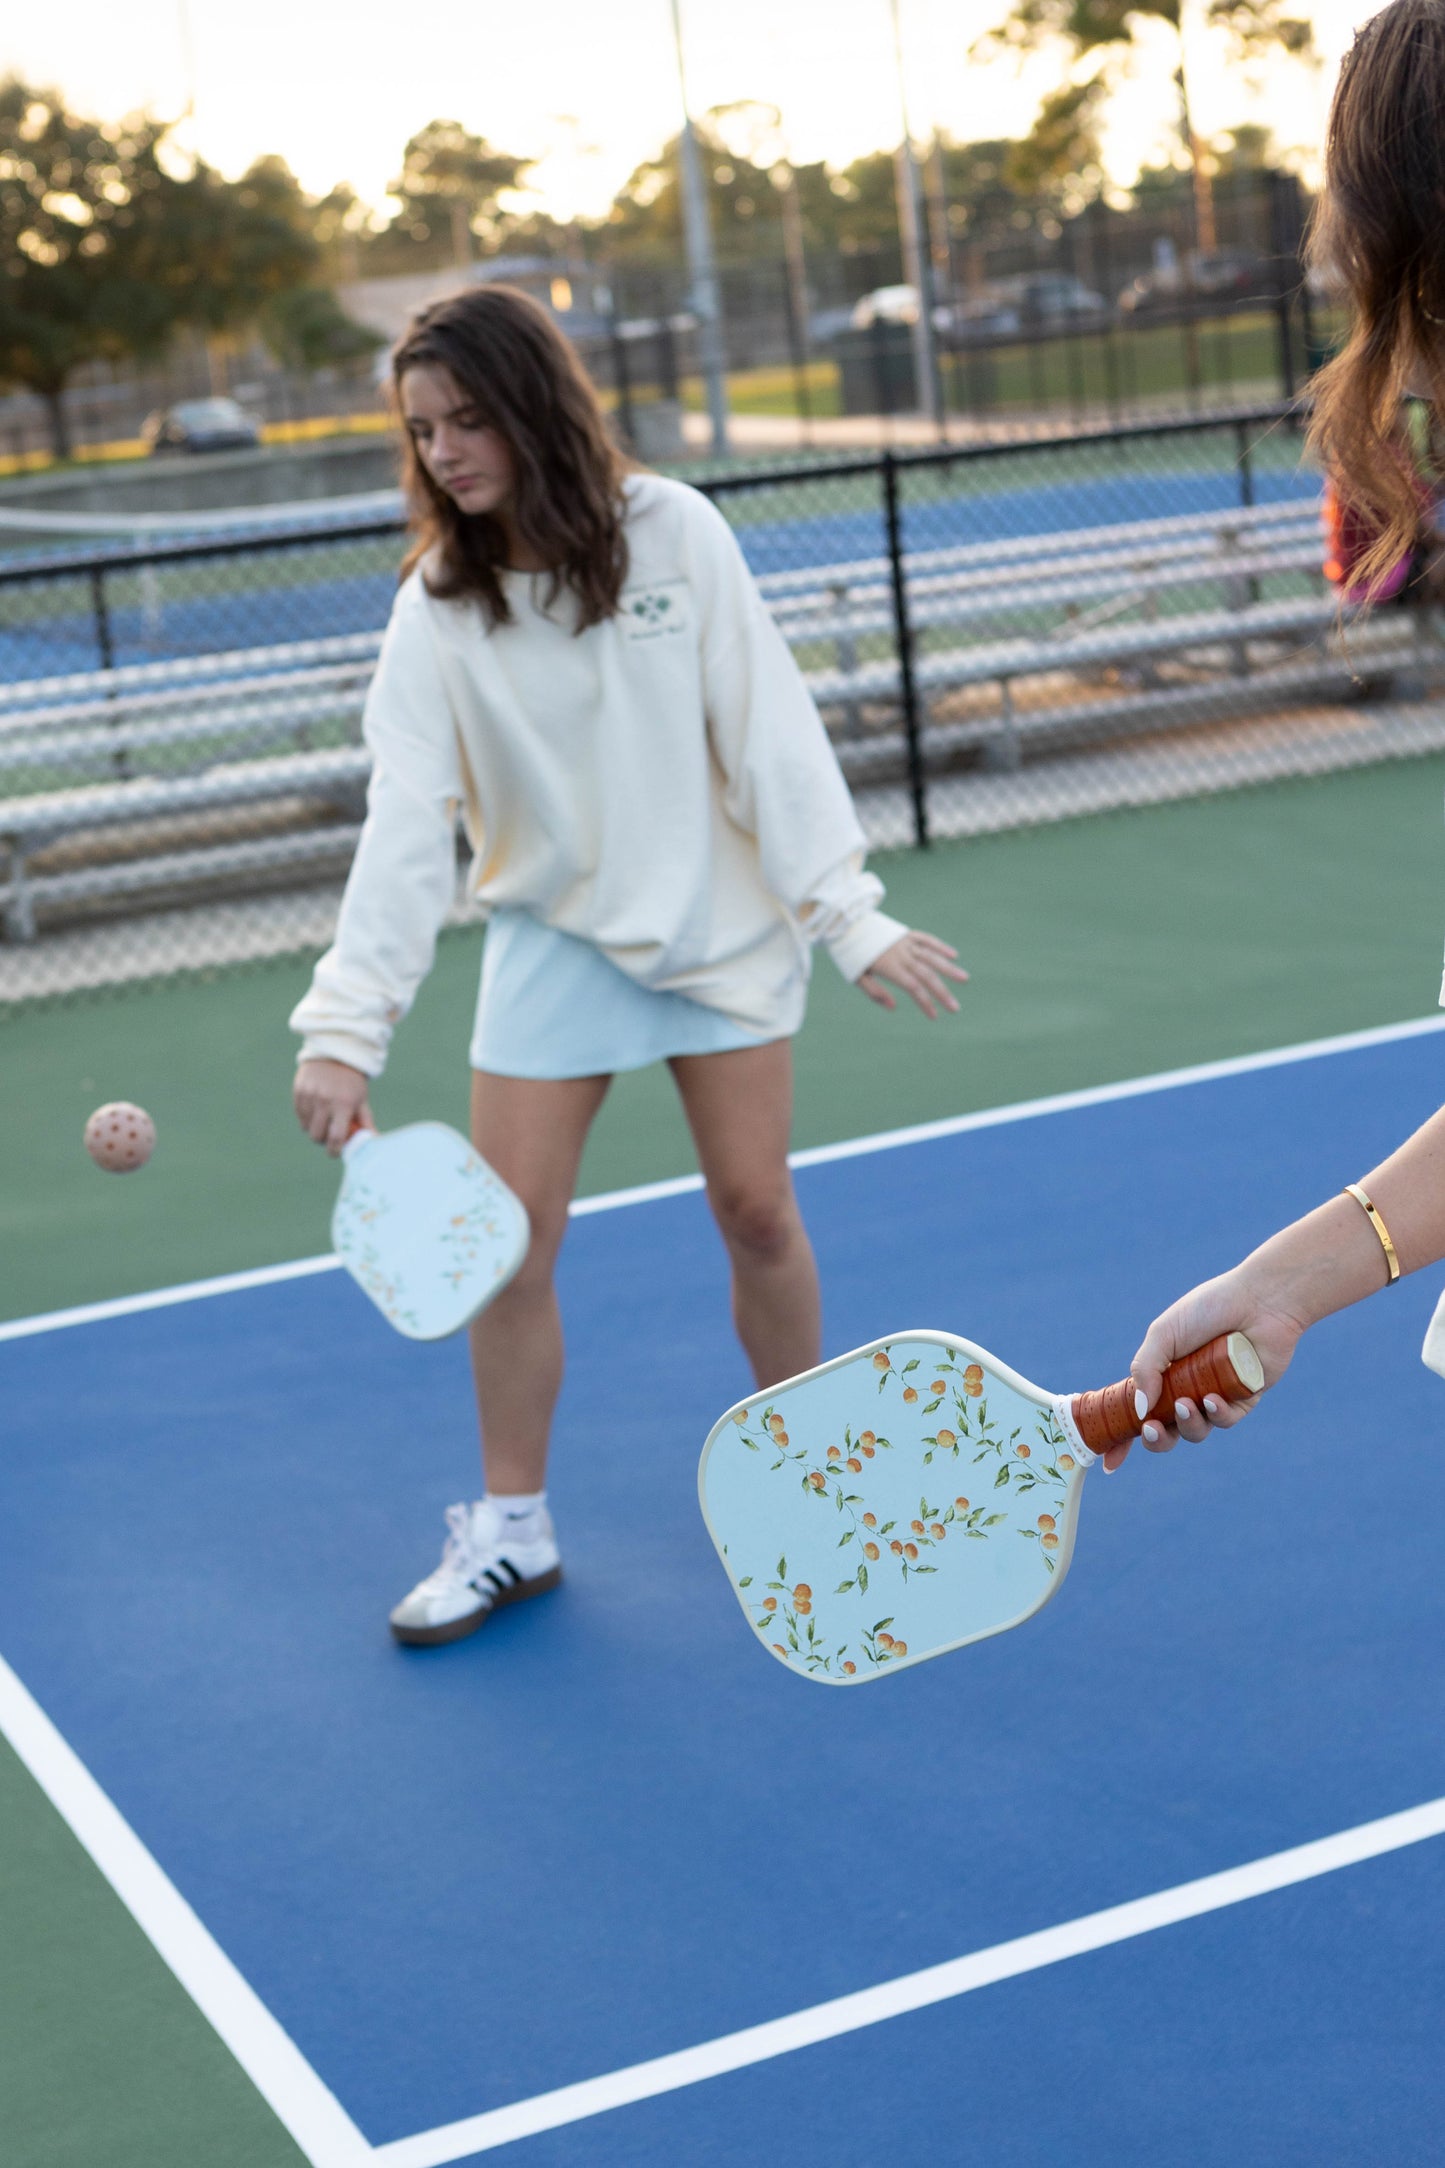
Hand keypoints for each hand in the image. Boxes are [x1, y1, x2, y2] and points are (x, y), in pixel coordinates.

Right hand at [294, 1059, 372, 1156]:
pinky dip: (306, 1118)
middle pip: (317, 1136)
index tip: (335, 1152)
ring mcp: (309, 1095)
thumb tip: (373, 1142)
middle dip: (323, 1140)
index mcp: (344, 1104)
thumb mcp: (361, 1100)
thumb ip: (365, 1122)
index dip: (334, 1151)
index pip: (335, 1137)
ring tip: (323, 1120)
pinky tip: (315, 1110)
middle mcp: (325, 1100)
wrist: (335, 1052)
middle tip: (329, 1135)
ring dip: (314, 1129)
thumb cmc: (351, 1081)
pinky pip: (299, 1115)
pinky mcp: (298, 1090)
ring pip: (306, 1127)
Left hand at [857, 930, 967, 1019]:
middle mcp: (901, 954)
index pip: (913, 988)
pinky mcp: (907, 934)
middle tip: (955, 1008)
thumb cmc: (851, 957)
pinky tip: (954, 955)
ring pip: (931, 956)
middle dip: (942, 993)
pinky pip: (927, 939)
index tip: (935, 1016)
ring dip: (949, 969)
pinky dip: (940, 947)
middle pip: (926, 975)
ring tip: (965, 979)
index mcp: (889, 967)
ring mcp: (905, 942)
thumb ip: (875, 993)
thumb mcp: (857, 977)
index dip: (925, 1003)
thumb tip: (894, 1008)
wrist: (847, 926)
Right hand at [1101, 1265, 1304, 1472]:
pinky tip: (1213, 1399)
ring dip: (1187, 1423)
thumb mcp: (1164, 1333)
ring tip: (1186, 1404)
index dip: (1122, 1437)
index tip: (1108, 1460)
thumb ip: (1145, 1369)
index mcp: (1162, 1374)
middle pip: (1166, 1431)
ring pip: (1196, 1430)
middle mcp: (1186, 1389)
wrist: (1259, 1301)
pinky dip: (1216, 1414)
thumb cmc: (1209, 1309)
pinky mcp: (1243, 1400)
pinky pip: (1225, 1420)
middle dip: (1156, 1439)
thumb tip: (1140, 1410)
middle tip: (1152, 1429)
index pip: (1138, 1412)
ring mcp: (1214, 1396)